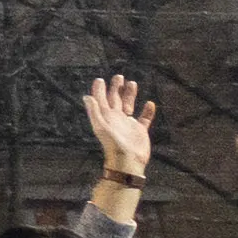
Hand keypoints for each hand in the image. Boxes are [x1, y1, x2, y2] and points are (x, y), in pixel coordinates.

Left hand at [81, 70, 154, 187]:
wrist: (127, 162)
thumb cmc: (113, 145)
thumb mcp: (101, 127)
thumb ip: (94, 111)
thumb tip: (87, 97)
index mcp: (106, 117)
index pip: (101, 99)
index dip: (100, 90)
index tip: (100, 79)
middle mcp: (116, 119)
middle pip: (115, 99)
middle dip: (116, 88)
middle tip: (119, 76)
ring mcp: (128, 124)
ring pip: (129, 105)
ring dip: (130, 95)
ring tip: (132, 83)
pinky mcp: (140, 131)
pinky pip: (144, 118)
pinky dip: (147, 111)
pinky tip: (150, 103)